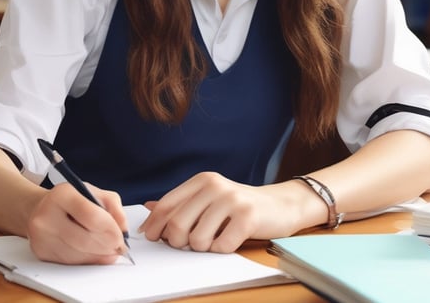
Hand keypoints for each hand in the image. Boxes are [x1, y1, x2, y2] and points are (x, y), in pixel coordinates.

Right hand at [26, 182, 128, 264]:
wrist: (39, 209)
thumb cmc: (71, 200)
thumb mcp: (93, 192)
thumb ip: (113, 206)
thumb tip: (123, 228)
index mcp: (62, 195)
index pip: (92, 217)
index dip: (111, 230)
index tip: (121, 237)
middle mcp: (46, 215)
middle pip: (85, 239)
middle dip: (107, 246)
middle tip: (119, 248)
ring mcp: (41, 236)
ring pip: (78, 254)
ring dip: (99, 256)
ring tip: (110, 251)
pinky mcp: (41, 252)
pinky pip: (70, 261)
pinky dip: (87, 260)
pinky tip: (95, 254)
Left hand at [139, 172, 306, 252]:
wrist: (280, 205)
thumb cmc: (240, 205)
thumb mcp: (208, 198)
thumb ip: (181, 203)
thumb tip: (149, 208)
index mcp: (202, 180)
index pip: (166, 205)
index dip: (154, 225)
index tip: (151, 237)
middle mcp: (214, 186)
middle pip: (177, 225)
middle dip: (178, 242)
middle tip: (188, 243)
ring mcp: (231, 200)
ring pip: (197, 240)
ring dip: (203, 248)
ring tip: (216, 238)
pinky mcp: (247, 217)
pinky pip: (220, 247)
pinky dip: (222, 250)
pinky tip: (231, 239)